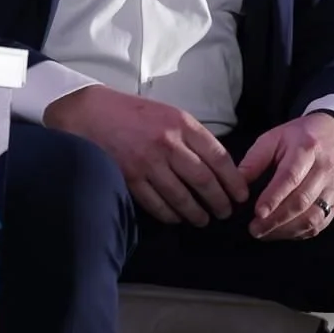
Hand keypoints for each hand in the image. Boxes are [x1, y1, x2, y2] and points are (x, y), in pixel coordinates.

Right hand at [44, 84, 249, 225]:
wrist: (92, 113)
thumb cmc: (134, 113)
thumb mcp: (169, 113)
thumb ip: (191, 136)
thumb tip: (216, 165)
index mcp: (182, 124)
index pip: (218, 157)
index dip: (233, 180)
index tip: (240, 194)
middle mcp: (168, 143)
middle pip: (204, 180)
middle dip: (219, 201)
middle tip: (226, 212)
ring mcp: (148, 162)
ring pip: (182, 197)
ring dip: (197, 213)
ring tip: (204, 219)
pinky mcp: (130, 178)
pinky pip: (156, 204)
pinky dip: (170, 215)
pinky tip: (177, 219)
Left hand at [238, 113, 333, 240]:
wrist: (333, 133)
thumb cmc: (297, 137)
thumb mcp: (273, 138)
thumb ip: (254, 161)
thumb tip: (237, 187)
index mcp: (307, 148)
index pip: (291, 176)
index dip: (274, 197)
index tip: (257, 212)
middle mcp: (325, 169)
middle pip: (302, 200)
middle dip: (276, 219)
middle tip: (254, 228)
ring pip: (313, 216)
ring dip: (287, 229)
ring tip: (265, 233)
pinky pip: (320, 223)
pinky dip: (300, 233)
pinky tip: (282, 232)